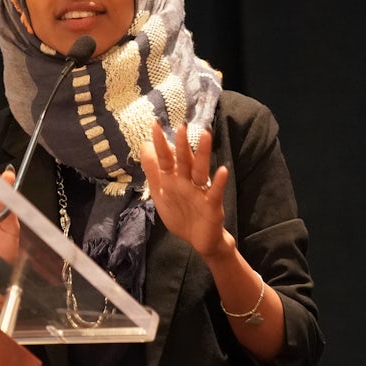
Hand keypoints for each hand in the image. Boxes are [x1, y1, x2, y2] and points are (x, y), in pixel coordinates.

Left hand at [140, 121, 230, 257]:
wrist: (198, 241)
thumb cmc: (181, 214)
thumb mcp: (161, 193)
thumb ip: (153, 171)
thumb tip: (144, 146)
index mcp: (174, 179)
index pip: (166, 158)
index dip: (160, 144)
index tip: (155, 125)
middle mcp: (188, 181)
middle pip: (184, 160)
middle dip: (182, 144)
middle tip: (181, 126)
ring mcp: (201, 191)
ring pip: (201, 170)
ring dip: (203, 154)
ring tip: (205, 135)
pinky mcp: (212, 205)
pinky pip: (216, 192)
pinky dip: (219, 182)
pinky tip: (222, 171)